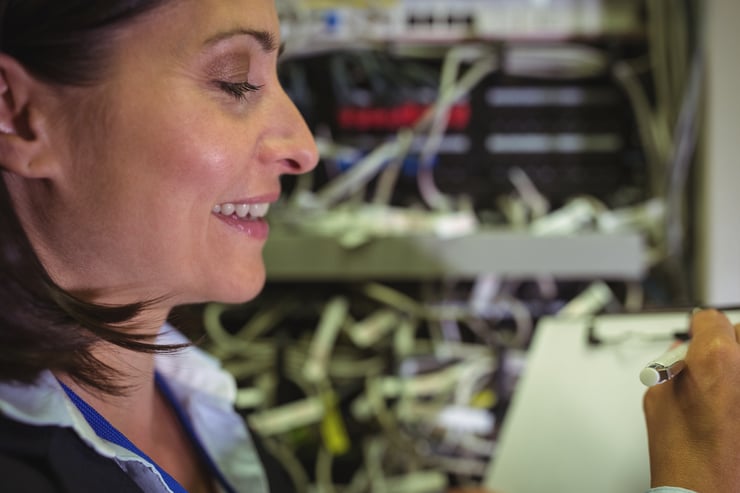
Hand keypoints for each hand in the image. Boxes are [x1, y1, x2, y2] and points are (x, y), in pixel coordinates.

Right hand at [643, 309, 739, 489]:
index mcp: (717, 358)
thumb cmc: (687, 458)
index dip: (698, 328)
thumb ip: (673, 368)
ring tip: (726, 389)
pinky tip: (731, 407)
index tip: (696, 334)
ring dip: (738, 364)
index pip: (710, 319)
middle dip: (727, 342)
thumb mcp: (658, 400)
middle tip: (713, 361)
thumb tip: (683, 358)